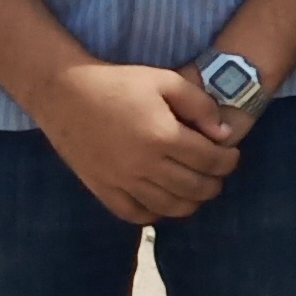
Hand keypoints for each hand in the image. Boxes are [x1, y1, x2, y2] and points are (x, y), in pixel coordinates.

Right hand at [30, 61, 241, 224]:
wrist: (64, 93)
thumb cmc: (118, 82)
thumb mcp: (166, 80)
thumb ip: (200, 105)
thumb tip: (223, 133)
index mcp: (162, 136)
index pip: (210, 161)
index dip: (228, 161)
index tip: (231, 155)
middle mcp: (143, 164)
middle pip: (193, 188)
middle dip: (215, 184)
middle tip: (218, 174)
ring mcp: (120, 180)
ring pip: (167, 207)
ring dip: (190, 203)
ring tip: (197, 190)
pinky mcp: (101, 188)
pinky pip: (134, 214)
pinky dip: (155, 214)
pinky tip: (163, 202)